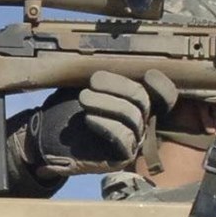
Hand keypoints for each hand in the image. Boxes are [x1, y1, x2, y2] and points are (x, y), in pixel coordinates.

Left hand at [17, 69, 177, 177]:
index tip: (148, 75)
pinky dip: (106, 124)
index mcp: (135, 102)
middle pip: (142, 99)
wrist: (51, 139)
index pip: (164, 96)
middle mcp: (140, 121)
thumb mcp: (81, 87)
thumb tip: (104, 60)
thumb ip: (98, 77)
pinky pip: (122, 137)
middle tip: (93, 80)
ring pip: (132, 116)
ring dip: (106, 103)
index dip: (161, 86)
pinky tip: (89, 118)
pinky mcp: (122, 156)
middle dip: (118, 85)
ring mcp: (133, 139)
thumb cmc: (69, 109)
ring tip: (84, 97)